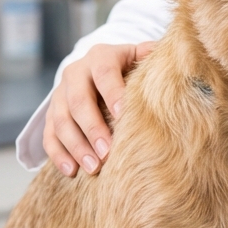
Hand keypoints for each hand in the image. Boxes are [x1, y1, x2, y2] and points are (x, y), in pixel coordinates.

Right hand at [43, 41, 156, 177]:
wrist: (100, 68)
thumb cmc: (131, 68)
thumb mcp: (141, 57)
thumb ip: (154, 57)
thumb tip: (178, 59)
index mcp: (101, 56)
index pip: (104, 72)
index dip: (112, 93)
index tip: (122, 115)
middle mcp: (76, 72)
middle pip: (78, 100)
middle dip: (92, 128)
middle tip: (107, 152)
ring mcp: (60, 93)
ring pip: (61, 120)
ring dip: (76, 146)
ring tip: (93, 168)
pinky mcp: (51, 113)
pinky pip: (49, 135)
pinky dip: (58, 154)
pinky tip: (71, 171)